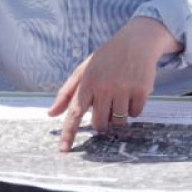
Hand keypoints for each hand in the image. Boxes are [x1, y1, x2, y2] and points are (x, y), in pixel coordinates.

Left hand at [48, 17, 179, 151]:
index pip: (74, 112)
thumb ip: (67, 93)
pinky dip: (134, 108)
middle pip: (99, 123)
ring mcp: (124, 88)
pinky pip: (136, 113)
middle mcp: (104, 86)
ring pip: (119, 121)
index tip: (63, 150)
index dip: (68, 133)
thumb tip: (51, 114)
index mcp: (87, 82)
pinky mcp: (141, 90)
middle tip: (107, 106)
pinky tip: (133, 92)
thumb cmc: (107, 58)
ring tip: (120, 95)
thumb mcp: (84, 70)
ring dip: (119, 115)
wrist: (137, 41)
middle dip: (102, 121)